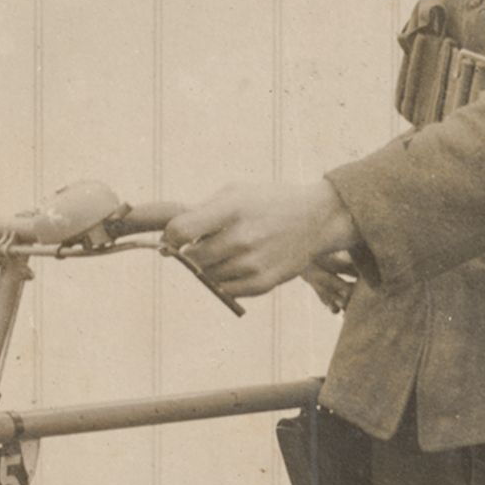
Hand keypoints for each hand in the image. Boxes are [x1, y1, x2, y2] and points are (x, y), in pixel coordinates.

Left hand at [164, 177, 356, 300]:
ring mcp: (253, 263)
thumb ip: (201, 212)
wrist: (316, 219)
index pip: (181, 231)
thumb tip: (168, 238)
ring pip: (208, 276)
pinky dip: (226, 280)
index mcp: (232, 209)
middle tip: (206, 244)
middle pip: (193, 259)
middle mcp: (242, 238)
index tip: (173, 239)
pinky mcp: (264, 283)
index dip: (170, 238)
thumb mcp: (235, 193)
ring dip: (210, 267)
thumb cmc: (268, 202)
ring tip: (230, 251)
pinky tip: (240, 264)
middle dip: (191, 253)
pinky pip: (227, 291)